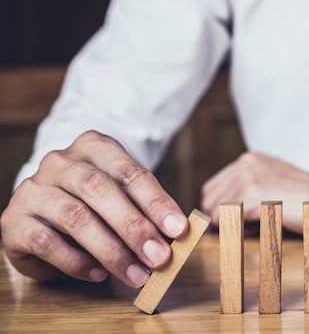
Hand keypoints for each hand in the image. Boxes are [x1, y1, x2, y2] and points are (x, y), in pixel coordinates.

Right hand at [0, 130, 188, 287]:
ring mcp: (34, 189)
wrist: (43, 209)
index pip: (129, 172)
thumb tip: (173, 237)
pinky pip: (47, 242)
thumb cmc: (94, 202)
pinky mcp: (14, 220)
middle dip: (134, 227)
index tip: (178, 229)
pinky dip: (76, 262)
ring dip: (111, 250)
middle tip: (159, 257)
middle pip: (100, 189)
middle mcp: (61, 161)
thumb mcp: (122, 195)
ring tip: (135, 274)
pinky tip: (97, 274)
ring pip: (75, 217)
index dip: (156, 202)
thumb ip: (144, 209)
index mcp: (94, 147)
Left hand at [201, 151, 308, 237]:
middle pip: (208, 202)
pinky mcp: (255, 193)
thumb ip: (249, 196)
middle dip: (224, 221)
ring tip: (266, 227)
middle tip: (256, 229)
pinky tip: (266, 230)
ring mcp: (250, 176)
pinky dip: (238, 233)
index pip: (211, 192)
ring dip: (233, 228)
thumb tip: (216, 220)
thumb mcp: (277, 191)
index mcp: (250, 160)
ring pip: (215, 214)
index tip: (243, 226)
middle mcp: (247, 163)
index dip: (221, 214)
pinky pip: (225, 220)